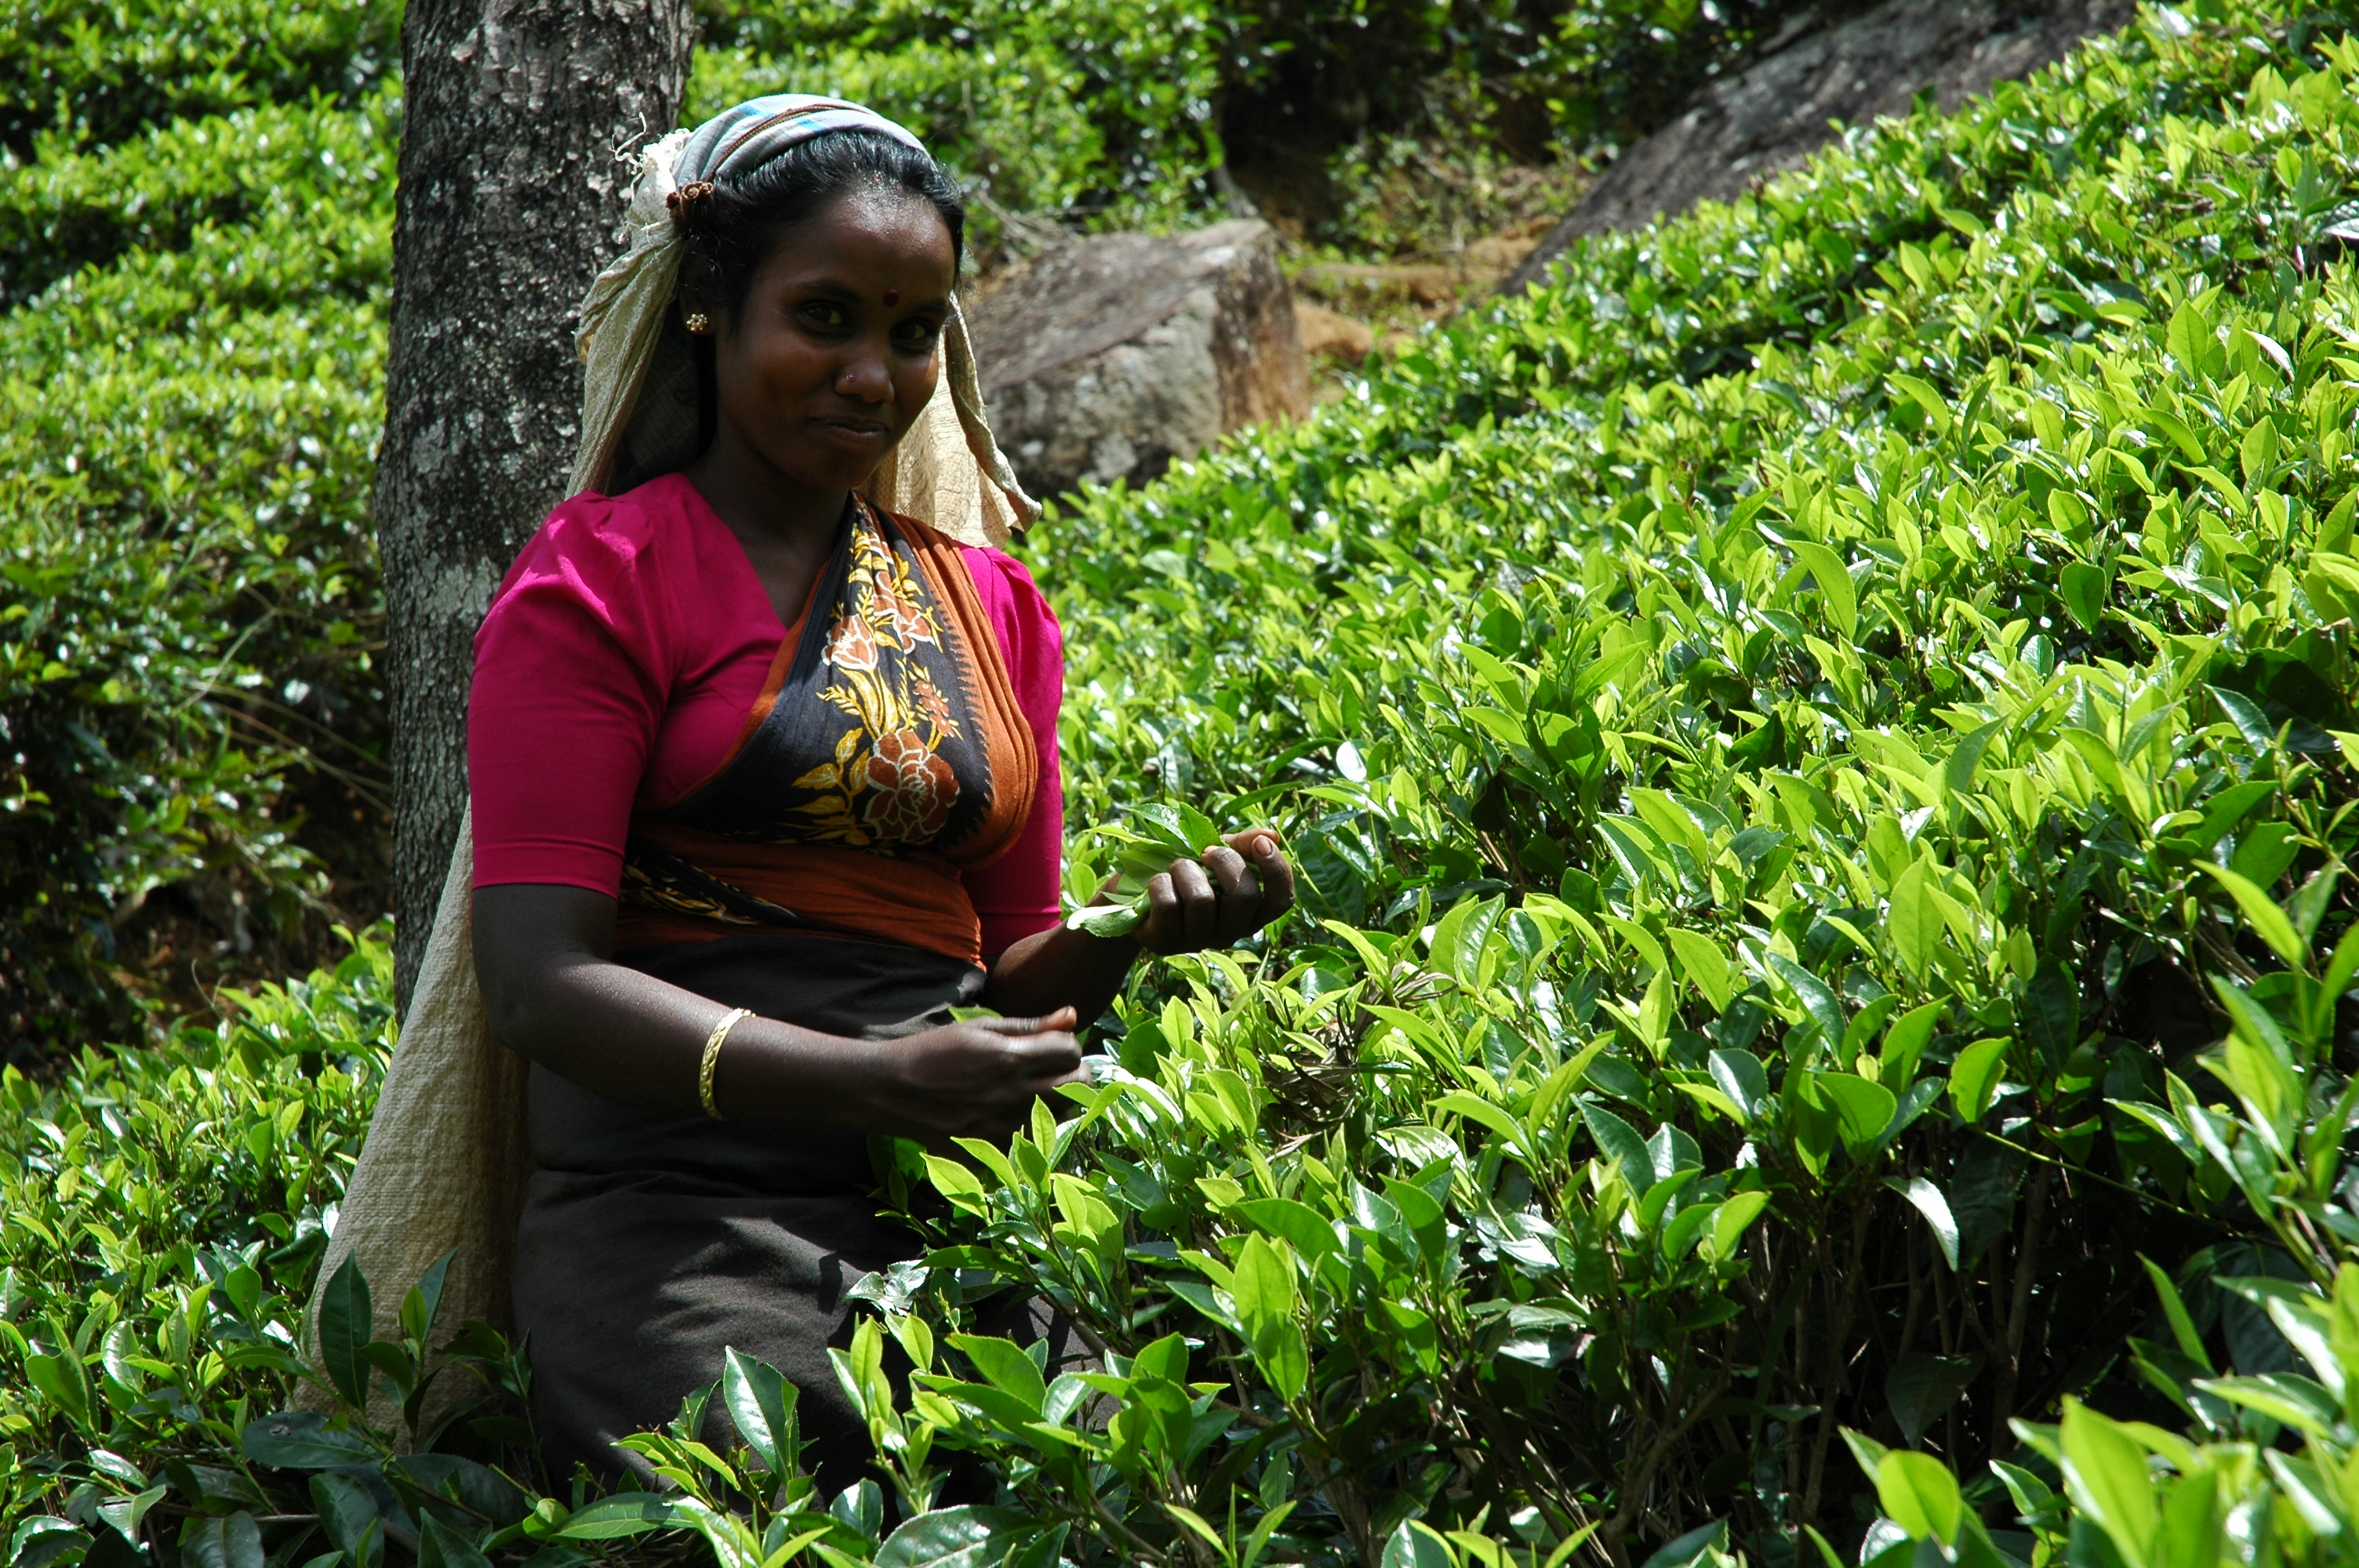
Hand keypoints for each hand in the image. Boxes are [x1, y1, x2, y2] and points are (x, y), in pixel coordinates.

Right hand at [860, 1007, 1084, 1142]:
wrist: (892, 1091)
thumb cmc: (934, 1051)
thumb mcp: (979, 1028)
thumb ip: (1029, 1025)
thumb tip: (1072, 1014)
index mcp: (1011, 1058)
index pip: (1071, 1051)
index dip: (1067, 1044)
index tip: (1051, 1043)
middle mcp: (1014, 1094)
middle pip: (1078, 1085)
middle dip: (1074, 1071)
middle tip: (1052, 1066)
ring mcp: (1006, 1125)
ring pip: (1062, 1113)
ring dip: (1057, 1098)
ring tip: (1032, 1086)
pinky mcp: (994, 1147)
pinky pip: (1033, 1136)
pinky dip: (1031, 1121)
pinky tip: (1010, 1110)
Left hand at [1133, 829, 1295, 955]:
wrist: (1137, 892)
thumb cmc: (1186, 872)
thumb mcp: (1215, 854)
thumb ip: (1242, 845)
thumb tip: (1272, 835)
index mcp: (1250, 912)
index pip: (1281, 900)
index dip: (1276, 870)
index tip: (1260, 843)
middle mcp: (1230, 932)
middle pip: (1244, 896)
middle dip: (1224, 861)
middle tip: (1205, 851)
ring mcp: (1198, 941)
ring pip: (1202, 900)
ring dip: (1185, 870)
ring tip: (1176, 867)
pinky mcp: (1166, 944)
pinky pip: (1168, 906)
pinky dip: (1161, 883)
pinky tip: (1158, 883)